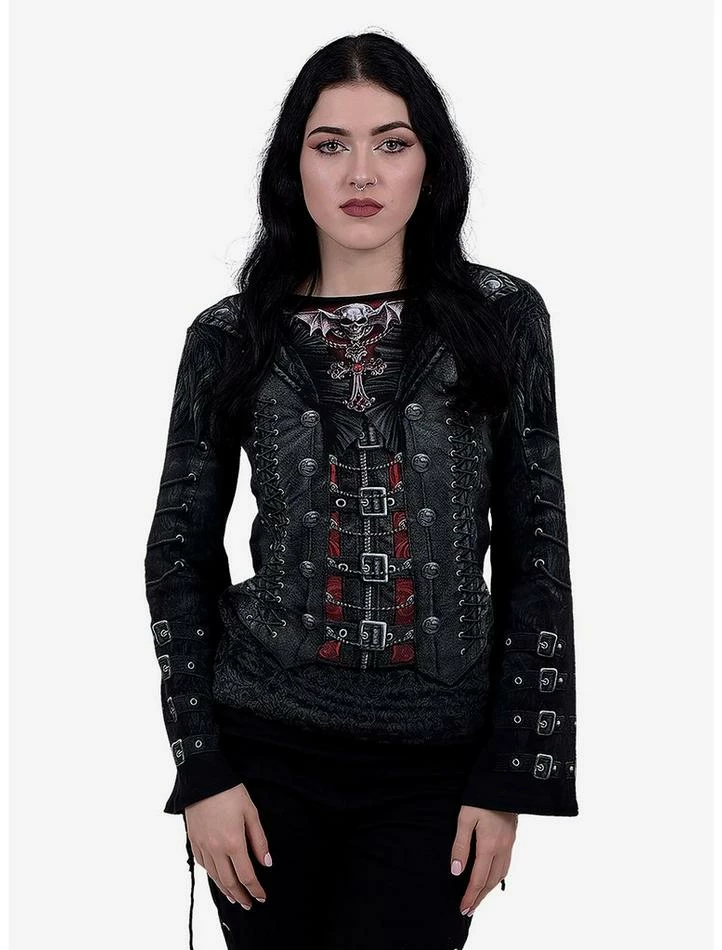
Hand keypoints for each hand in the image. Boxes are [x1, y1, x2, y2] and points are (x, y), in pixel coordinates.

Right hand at [185, 783, 271, 909]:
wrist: (203, 779)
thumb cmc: (230, 792)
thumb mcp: (251, 813)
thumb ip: (259, 840)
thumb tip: (266, 863)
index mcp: (233, 843)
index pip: (246, 875)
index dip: (255, 889)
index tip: (261, 897)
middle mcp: (216, 849)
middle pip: (229, 881)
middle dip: (241, 895)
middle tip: (249, 904)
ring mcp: (203, 847)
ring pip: (215, 877)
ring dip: (226, 890)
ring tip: (235, 897)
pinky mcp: (193, 841)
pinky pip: (203, 865)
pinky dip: (212, 876)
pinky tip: (218, 878)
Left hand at [450, 805, 517, 914]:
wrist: (504, 782)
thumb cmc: (480, 797)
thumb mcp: (465, 818)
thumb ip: (460, 845)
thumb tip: (456, 871)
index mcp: (489, 845)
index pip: (478, 879)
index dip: (470, 895)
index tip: (463, 908)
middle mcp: (502, 848)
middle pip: (491, 881)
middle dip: (480, 897)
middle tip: (469, 909)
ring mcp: (509, 844)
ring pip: (500, 875)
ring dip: (489, 889)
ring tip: (479, 898)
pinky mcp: (511, 838)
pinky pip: (506, 865)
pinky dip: (497, 877)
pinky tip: (492, 877)